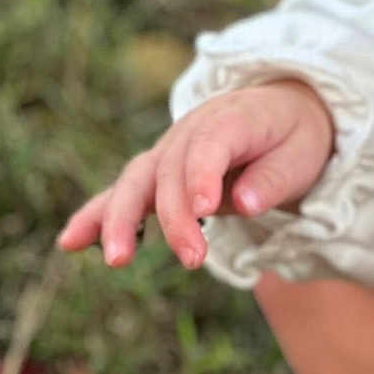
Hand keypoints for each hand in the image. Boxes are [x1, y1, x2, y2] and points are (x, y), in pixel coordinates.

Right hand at [56, 80, 333, 270]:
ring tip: (117, 260)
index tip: (207, 208)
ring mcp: (169, 150)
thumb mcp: (303, 154)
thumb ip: (274, 178)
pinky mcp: (158, 172)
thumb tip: (245, 204)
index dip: (204, 174)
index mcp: (232, 118)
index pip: (210, 145)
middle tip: (193, 258)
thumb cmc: (295, 137)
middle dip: (176, 217)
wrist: (280, 112)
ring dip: (122, 220)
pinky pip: (124, 193)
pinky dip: (97, 215)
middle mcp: (191, 130)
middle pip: (171, 171)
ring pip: (137, 181)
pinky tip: (70, 243)